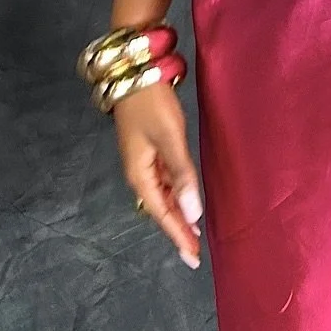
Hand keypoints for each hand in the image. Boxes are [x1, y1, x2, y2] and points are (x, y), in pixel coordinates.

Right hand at [114, 82, 203, 268]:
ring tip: (194, 232)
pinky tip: (185, 199)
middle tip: (195, 253)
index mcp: (140, 175)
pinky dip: (176, 193)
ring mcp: (143, 160)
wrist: (135, 72)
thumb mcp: (170, 138)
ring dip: (177, 213)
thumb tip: (192, 213)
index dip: (178, 235)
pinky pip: (164, 180)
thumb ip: (182, 174)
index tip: (193, 258)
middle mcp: (139, 173)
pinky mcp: (149, 148)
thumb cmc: (151, 104)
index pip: (162, 214)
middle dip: (178, 229)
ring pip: (163, 195)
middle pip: (161, 208)